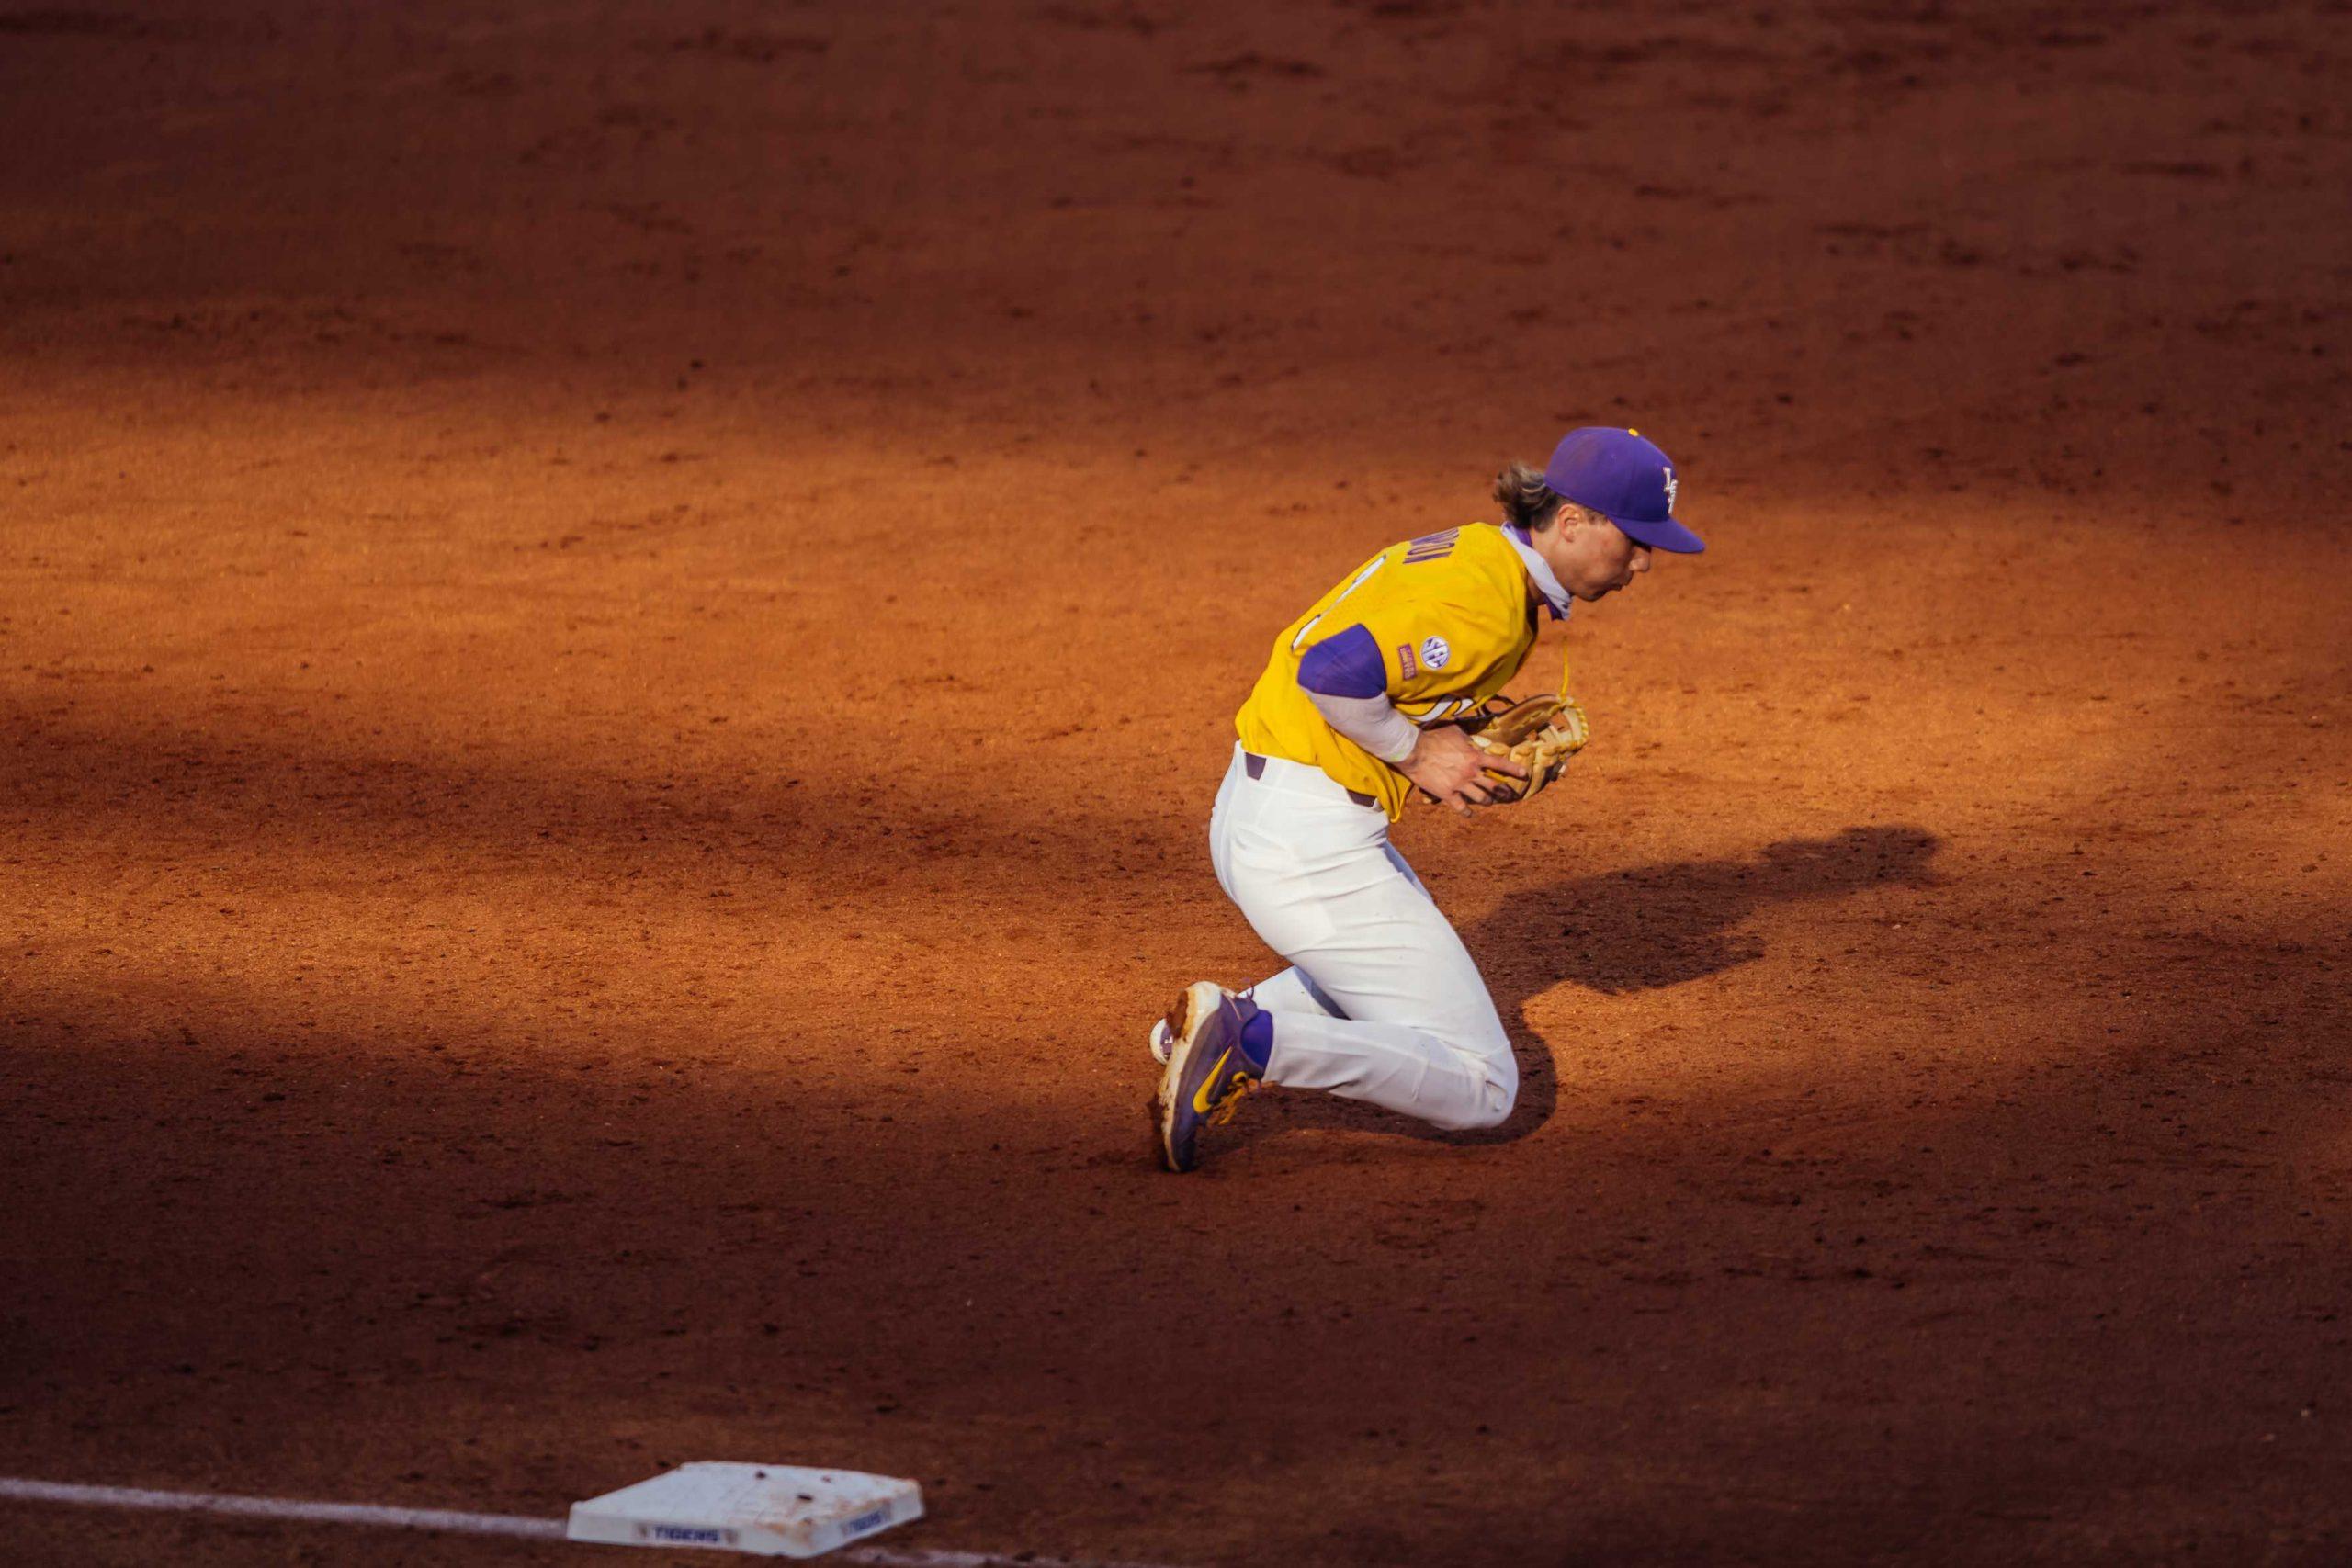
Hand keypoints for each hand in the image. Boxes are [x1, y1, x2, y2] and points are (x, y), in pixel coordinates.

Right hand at [1399, 724, 1525, 816]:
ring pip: (1482, 799)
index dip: (1514, 770)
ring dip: (1488, 802)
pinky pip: (1462, 808)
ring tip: (1489, 802)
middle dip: (1504, 793)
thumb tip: (1473, 741)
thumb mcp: (1456, 731)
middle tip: (1508, 795)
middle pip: (1494, 787)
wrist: (1414, 751)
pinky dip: (1468, 812)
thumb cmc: (1434, 738)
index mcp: (1475, 757)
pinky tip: (1470, 813)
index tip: (1523, 775)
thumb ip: (1468, 738)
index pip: (1500, 764)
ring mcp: (1460, 785)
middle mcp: (1471, 773)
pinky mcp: (1448, 795)